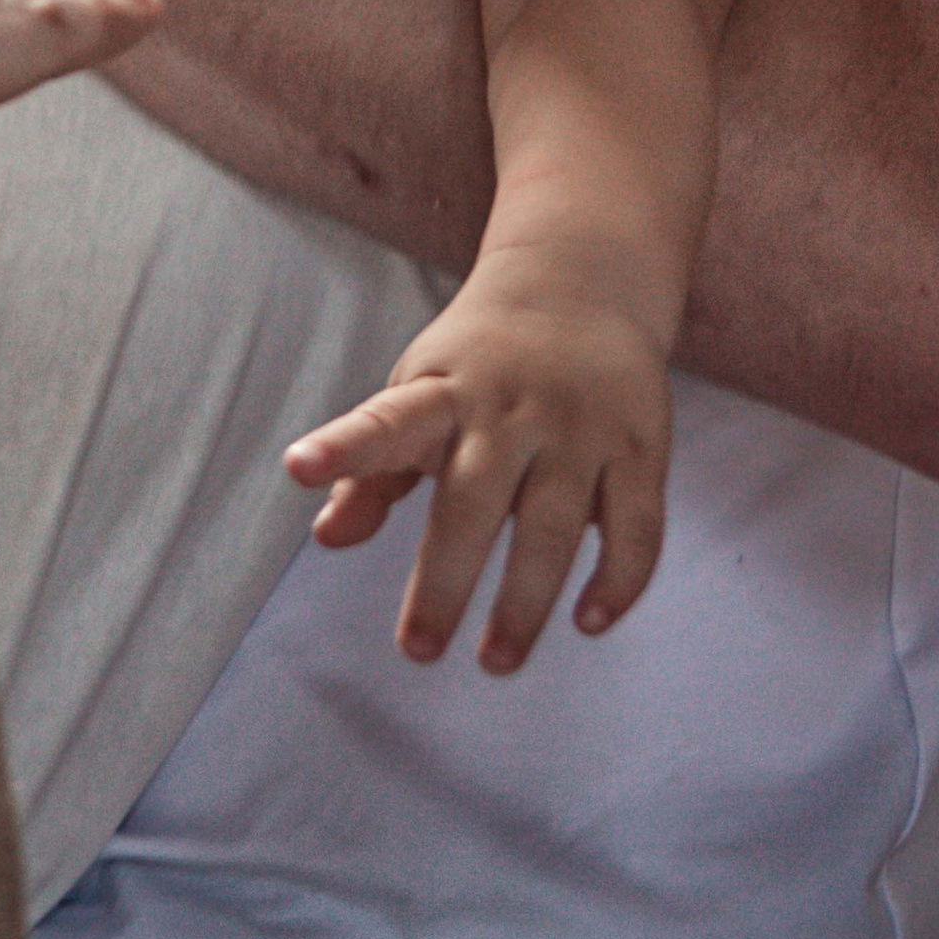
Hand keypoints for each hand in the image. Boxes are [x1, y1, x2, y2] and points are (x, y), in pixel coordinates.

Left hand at [284, 267, 670, 673]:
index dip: (344, 447)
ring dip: (525, 602)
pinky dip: (618, 580)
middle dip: (444, 583)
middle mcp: (511, 407)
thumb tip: (327, 536)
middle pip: (472, 504)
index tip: (298, 465)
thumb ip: (373, 469)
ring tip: (497, 660)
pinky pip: (636, 526)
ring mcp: (581, 426)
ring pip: (553, 527)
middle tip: (418, 650)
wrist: (582, 279)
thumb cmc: (481, 357)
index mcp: (444, 391)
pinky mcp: (641, 444)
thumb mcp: (417, 391)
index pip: (387, 420)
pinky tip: (588, 621)